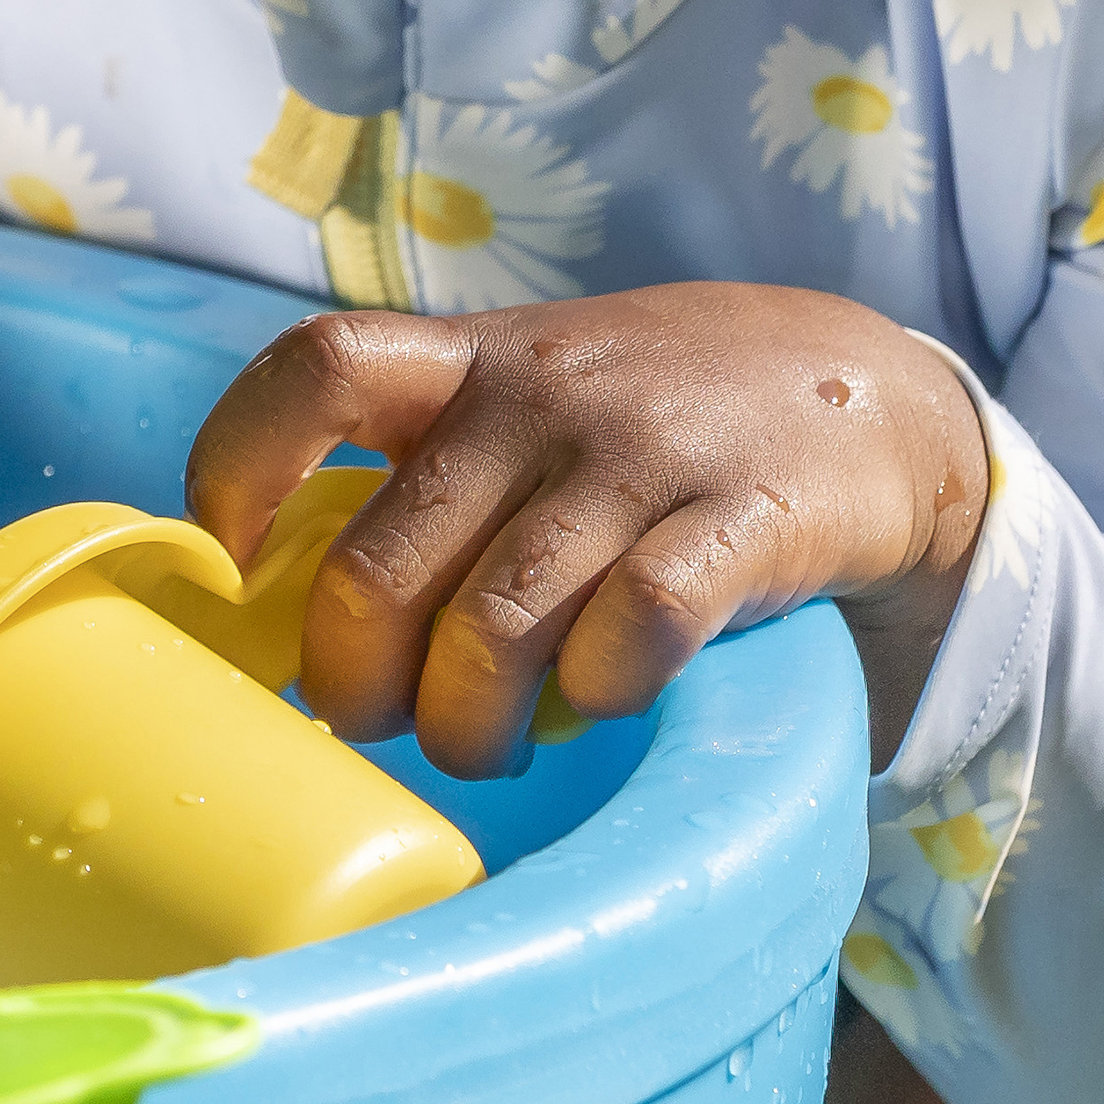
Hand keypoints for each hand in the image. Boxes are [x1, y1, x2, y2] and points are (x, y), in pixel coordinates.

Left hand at [186, 282, 988, 778]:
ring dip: (468, 727)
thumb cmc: (661, 419)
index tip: (230, 561)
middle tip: (381, 721)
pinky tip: (607, 694)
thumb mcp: (538, 394)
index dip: (240, 466)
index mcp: (471, 358)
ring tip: (486, 744)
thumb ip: (436, 469)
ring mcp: (640, 455)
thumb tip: (297, 614)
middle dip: (356, 687)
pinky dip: (600, 694)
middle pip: (379, 568)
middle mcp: (540, 395)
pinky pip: (631, 635)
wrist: (873, 396)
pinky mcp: (740, 522)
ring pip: (490, 631)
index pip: (315, 369)